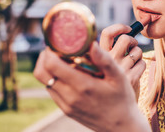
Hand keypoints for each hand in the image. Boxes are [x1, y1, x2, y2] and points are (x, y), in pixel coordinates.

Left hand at [33, 42, 150, 131]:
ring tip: (62, 59)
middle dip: (44, 57)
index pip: (52, 65)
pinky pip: (52, 91)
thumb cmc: (122, 99)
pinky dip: (54, 78)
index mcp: (82, 86)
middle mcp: (70, 96)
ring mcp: (66, 105)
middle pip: (41, 72)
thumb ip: (104, 59)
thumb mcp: (119, 77)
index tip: (58, 42)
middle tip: (57, 48)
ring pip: (45, 81)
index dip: (50, 50)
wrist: (121, 126)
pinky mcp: (66, 110)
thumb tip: (91, 43)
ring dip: (48, 67)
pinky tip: (68, 73)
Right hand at [100, 24, 145, 97]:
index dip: (119, 27)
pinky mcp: (131, 79)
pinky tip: (135, 72)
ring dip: (138, 54)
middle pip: (126, 39)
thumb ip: (112, 49)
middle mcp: (107, 62)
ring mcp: (120, 70)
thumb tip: (133, 27)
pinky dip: (141, 65)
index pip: (107, 33)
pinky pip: (142, 63)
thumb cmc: (111, 81)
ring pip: (137, 51)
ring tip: (132, 62)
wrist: (114, 109)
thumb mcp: (104, 65)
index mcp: (98, 56)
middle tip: (132, 46)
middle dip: (133, 41)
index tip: (127, 28)